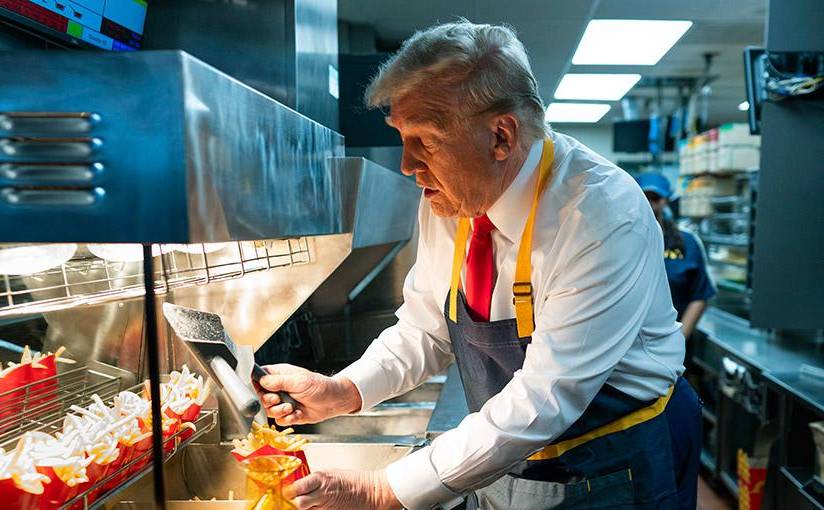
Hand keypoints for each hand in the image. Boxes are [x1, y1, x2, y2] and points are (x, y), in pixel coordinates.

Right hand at [256, 364, 361, 425]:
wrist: (333, 401)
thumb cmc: (319, 386)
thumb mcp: (298, 381)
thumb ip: (279, 381)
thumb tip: (262, 380)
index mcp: (278, 375)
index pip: (258, 378)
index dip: (256, 386)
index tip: (260, 391)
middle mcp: (278, 388)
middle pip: (260, 397)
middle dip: (268, 401)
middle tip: (278, 399)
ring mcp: (282, 402)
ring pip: (268, 410)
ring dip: (279, 411)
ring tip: (291, 407)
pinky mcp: (288, 414)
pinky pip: (279, 420)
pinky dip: (288, 419)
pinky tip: (298, 413)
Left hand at [285, 469, 400, 509]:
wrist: (372, 491)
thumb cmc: (353, 481)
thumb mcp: (330, 475)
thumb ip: (312, 482)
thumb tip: (295, 487)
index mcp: (320, 479)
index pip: (295, 488)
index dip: (285, 492)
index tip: (280, 493)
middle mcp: (321, 494)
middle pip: (297, 503)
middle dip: (290, 504)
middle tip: (285, 504)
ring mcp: (326, 507)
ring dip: (300, 508)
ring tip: (299, 506)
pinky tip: (312, 509)